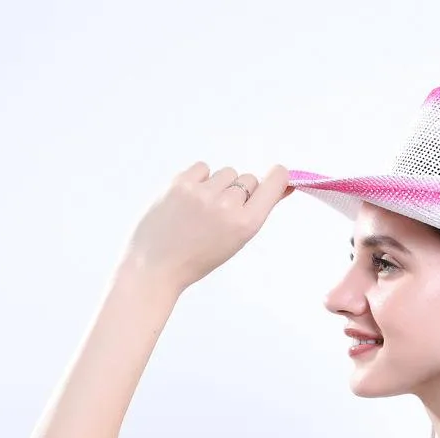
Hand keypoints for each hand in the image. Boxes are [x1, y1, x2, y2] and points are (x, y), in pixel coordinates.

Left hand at [116, 161, 293, 296]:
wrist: (155, 267)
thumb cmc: (198, 258)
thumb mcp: (236, 240)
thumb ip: (258, 210)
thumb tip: (284, 185)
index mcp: (246, 224)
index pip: (274, 182)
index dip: (278, 177)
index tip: (278, 177)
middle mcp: (227, 205)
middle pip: (248, 178)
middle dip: (240, 191)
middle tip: (221, 214)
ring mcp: (202, 192)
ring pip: (226, 173)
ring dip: (219, 185)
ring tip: (201, 209)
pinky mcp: (180, 182)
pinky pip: (203, 167)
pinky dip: (199, 179)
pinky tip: (188, 200)